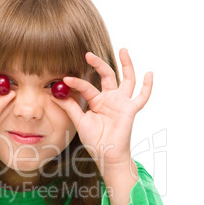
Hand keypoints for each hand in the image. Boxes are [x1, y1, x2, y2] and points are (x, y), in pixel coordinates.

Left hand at [51, 48, 152, 173]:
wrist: (106, 154)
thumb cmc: (94, 140)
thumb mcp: (79, 121)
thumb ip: (70, 107)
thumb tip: (54, 94)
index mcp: (97, 101)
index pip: (87, 86)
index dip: (76, 82)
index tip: (65, 79)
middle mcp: (110, 99)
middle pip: (106, 76)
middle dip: (98, 64)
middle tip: (88, 54)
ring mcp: (121, 102)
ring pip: (127, 80)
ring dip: (126, 65)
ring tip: (123, 50)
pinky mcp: (131, 109)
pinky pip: (142, 97)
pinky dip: (147, 86)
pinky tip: (149, 73)